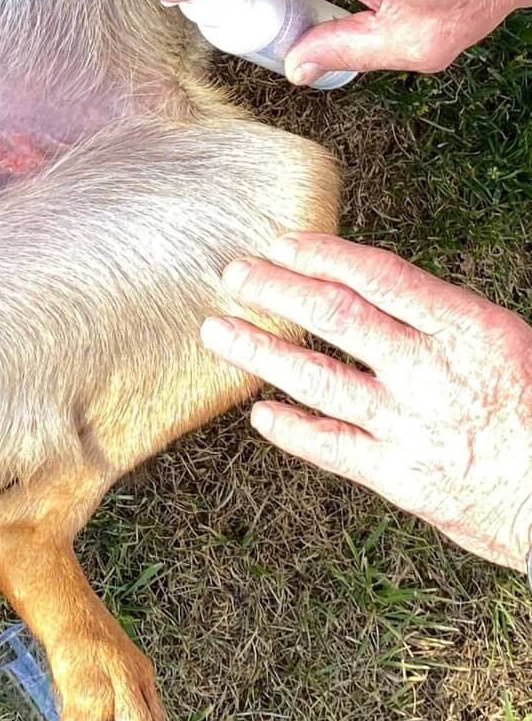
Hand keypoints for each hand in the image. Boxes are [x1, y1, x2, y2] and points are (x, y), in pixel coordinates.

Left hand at [199, 233, 531, 571]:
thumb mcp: (505, 344)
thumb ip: (438, 321)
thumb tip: (366, 288)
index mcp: (467, 329)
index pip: (377, 276)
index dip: (322, 254)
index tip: (281, 243)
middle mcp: (431, 372)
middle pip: (334, 317)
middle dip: (276, 290)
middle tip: (235, 274)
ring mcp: (410, 425)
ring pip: (315, 378)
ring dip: (259, 351)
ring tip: (217, 332)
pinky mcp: (400, 478)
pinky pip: (330, 447)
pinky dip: (290, 429)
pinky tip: (259, 414)